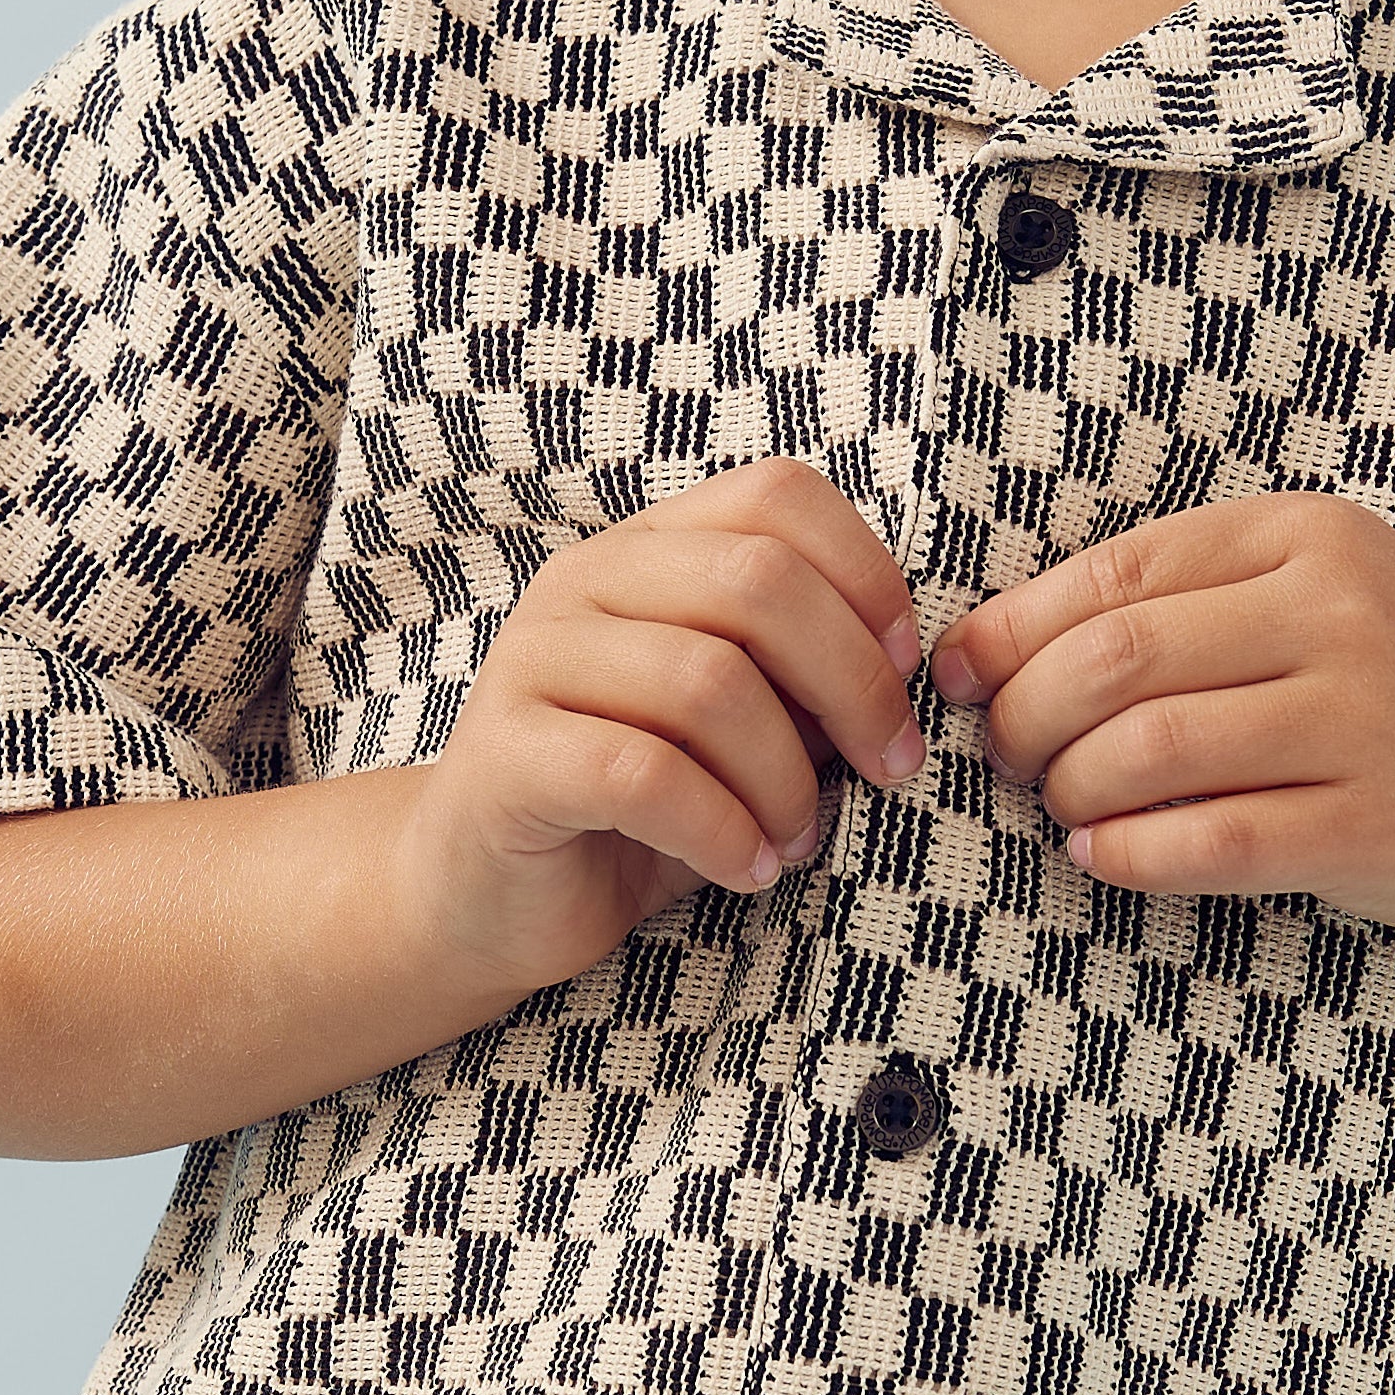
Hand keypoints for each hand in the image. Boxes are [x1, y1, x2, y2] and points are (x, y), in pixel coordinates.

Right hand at [397, 460, 926, 1003]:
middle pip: (758, 581)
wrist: (487, 900)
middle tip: (888, 767)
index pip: (776, 494)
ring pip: (708, 684)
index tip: (907, 669)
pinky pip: (644, 777)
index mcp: (645, 551)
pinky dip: (724, 832)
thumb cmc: (634, 809)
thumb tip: (902, 673)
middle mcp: (582, 583)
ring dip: (787, 778)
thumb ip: (798, 677)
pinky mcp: (506, 758)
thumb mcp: (735, 726)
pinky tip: (747, 869)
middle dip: (853, 683)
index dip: (865, 574)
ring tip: (797, 839)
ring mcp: (533, 662)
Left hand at [930, 486, 1394, 938]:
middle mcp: (1341, 613)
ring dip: (1070, 789)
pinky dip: (1129, 853)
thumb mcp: (1307, 600)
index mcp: (1307, 536)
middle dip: (1025, 717)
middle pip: (1117, 660)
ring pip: (1151, 749)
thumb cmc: (1388, 691)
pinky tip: (1100, 855)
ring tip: (1062, 806)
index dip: (1012, 631)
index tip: (959, 676)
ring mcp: (1364, 720)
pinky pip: (1210, 840)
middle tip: (1005, 757)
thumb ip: (1177, 603)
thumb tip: (982, 647)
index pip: (1116, 573)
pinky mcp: (1373, 825)